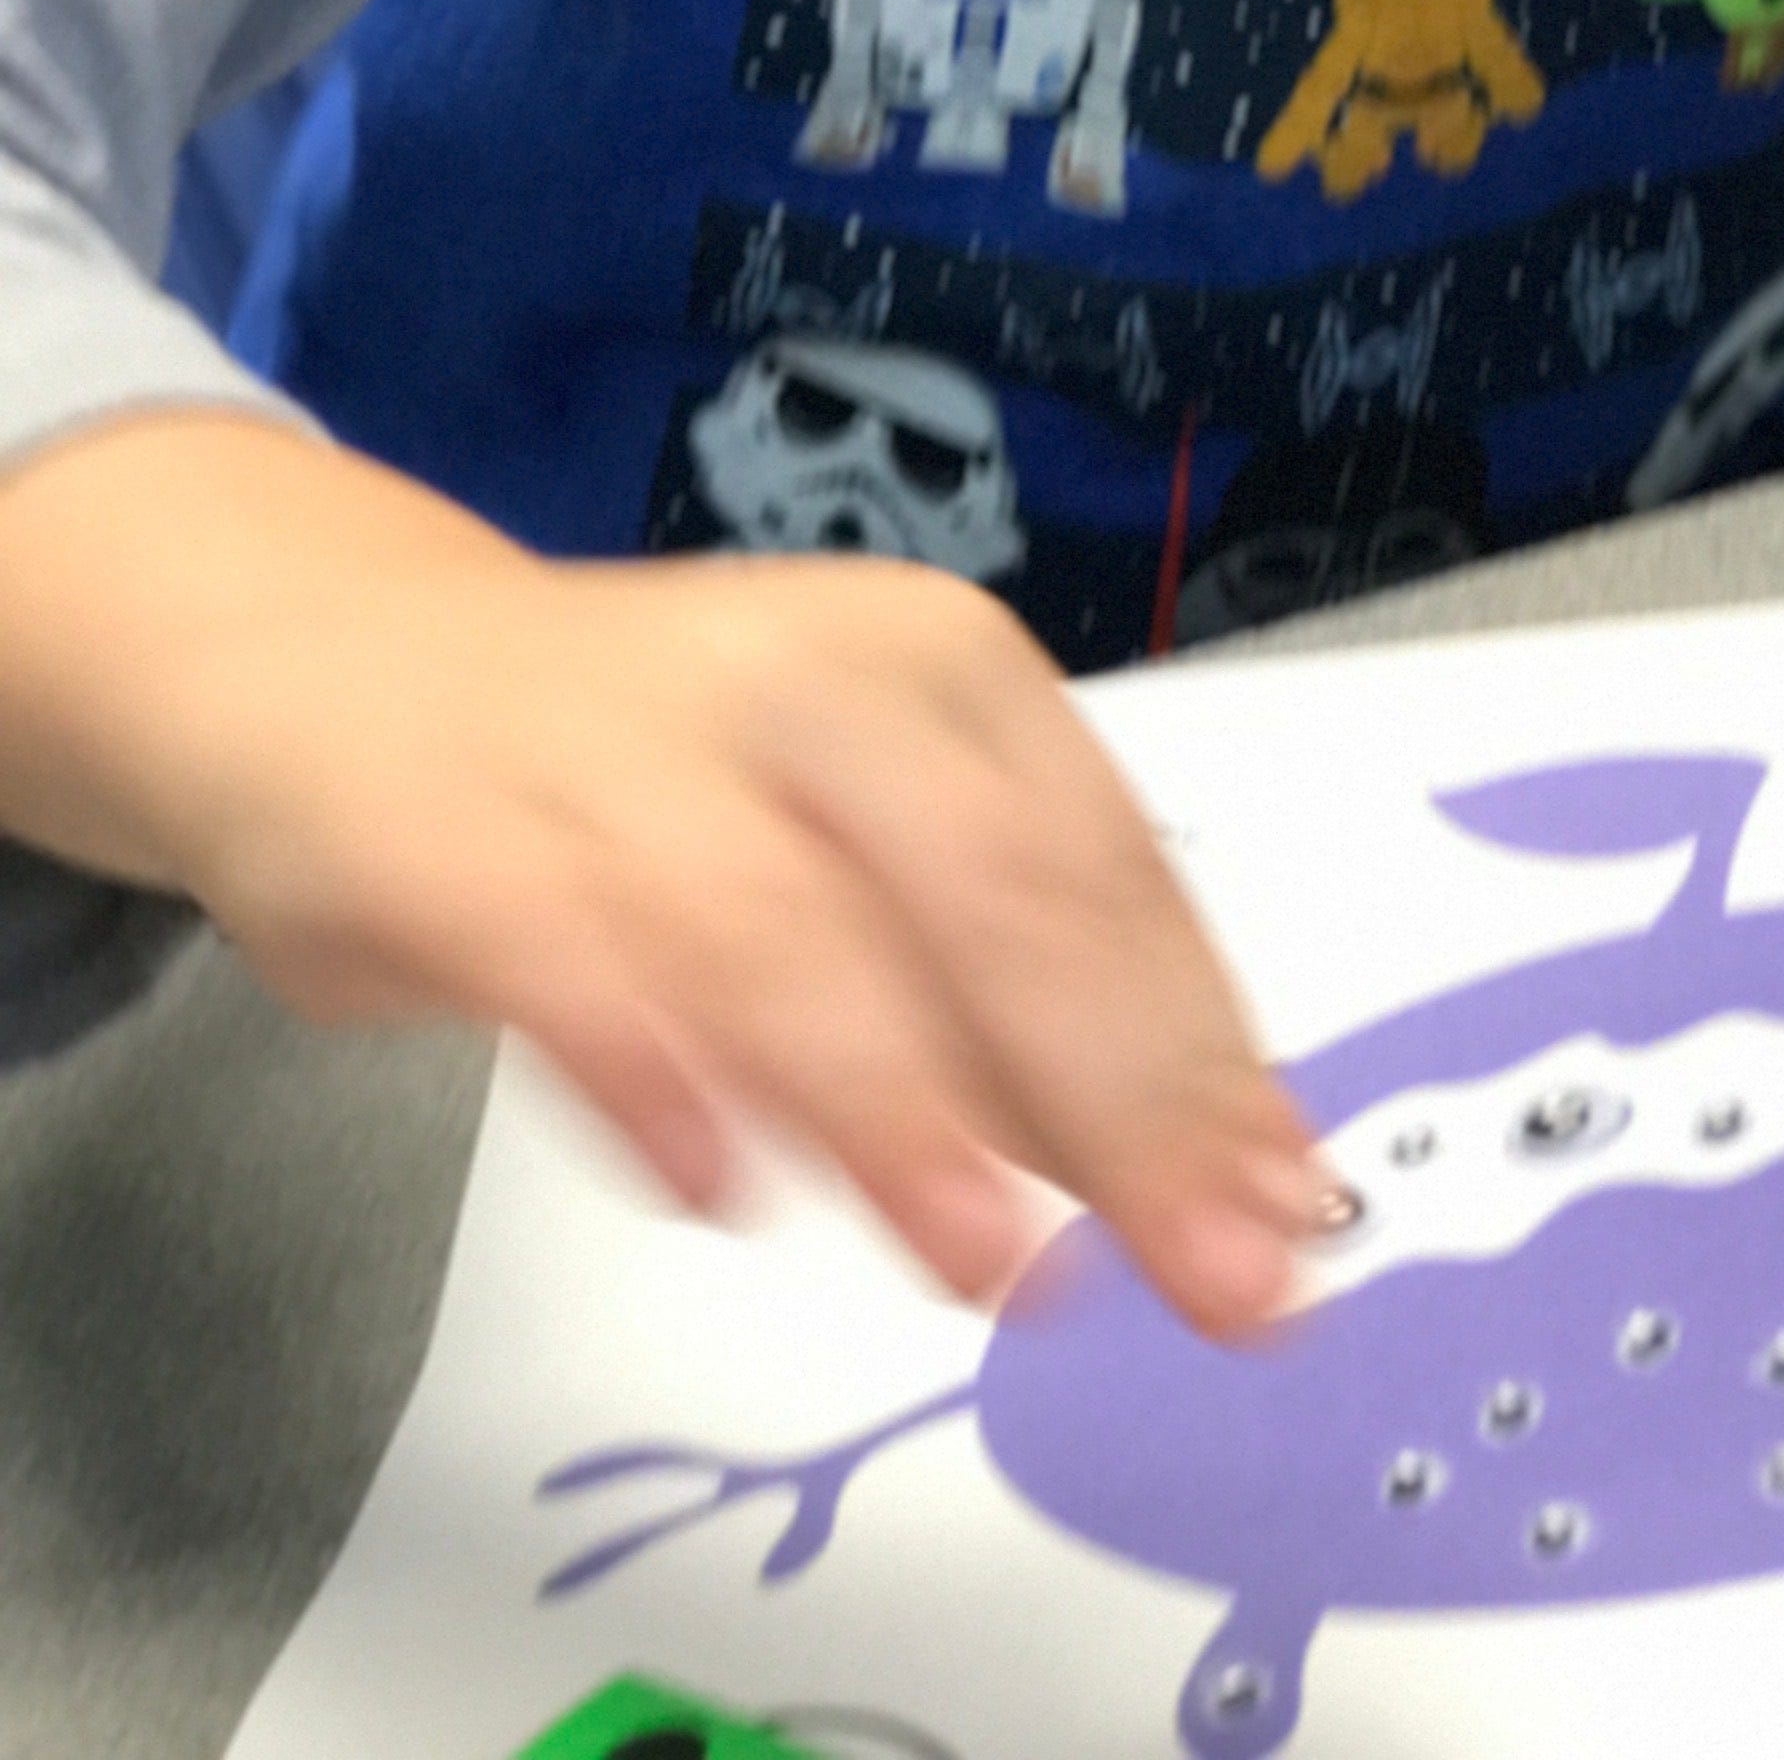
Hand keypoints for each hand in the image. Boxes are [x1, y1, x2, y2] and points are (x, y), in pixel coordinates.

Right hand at [0, 415, 1326, 1332]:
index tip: (1289, 1211)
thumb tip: (1229, 1175)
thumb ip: (1026, 1002)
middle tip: (1208, 1267)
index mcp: (941, 667)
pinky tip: (723, 1186)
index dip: (1205, 1049)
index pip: (1105, 869)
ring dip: (904, 1106)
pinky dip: (660, 1075)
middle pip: (994, 892)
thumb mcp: (871, 842)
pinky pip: (581, 963)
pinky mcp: (473, 838)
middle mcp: (813, 683)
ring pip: (796, 934)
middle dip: (1117, 1096)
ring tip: (999, 1258)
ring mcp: (638, 751)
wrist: (346, 663)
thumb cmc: (660, 777)